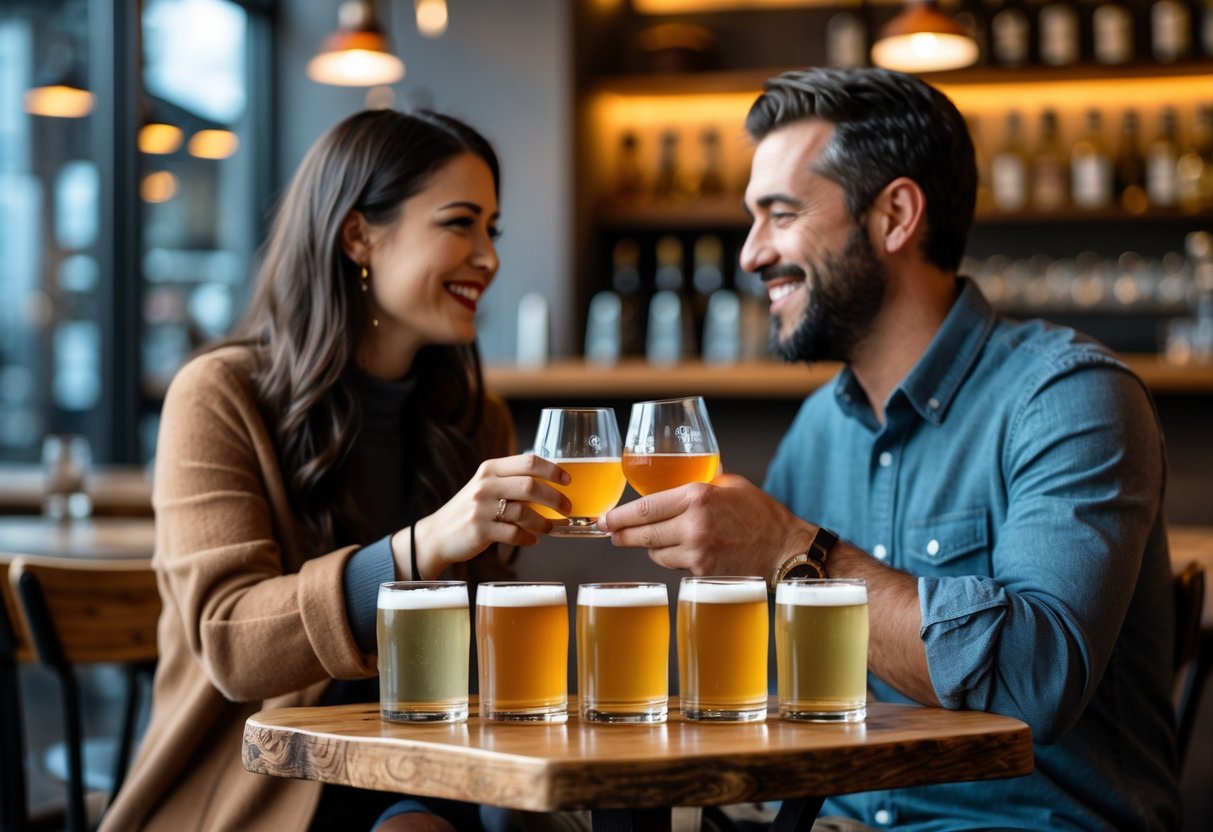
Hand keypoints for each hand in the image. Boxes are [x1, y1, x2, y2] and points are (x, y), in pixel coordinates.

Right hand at [396, 453, 571, 578]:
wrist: (438, 534)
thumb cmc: (470, 510)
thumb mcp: (486, 486)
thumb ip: (511, 480)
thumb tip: (550, 481)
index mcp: (490, 468)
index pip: (528, 461)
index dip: (552, 470)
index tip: (568, 480)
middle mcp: (485, 485)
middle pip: (530, 486)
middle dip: (555, 498)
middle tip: (567, 507)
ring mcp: (481, 508)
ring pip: (524, 512)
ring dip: (543, 522)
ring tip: (550, 528)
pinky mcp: (479, 530)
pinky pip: (513, 534)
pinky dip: (527, 538)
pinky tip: (531, 540)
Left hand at [599, 473, 809, 576]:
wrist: (785, 550)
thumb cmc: (762, 514)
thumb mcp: (732, 485)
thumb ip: (705, 480)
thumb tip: (689, 470)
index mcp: (697, 496)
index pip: (645, 508)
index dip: (619, 516)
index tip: (605, 519)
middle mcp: (693, 524)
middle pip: (643, 533)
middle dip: (622, 534)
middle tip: (611, 534)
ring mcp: (697, 551)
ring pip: (655, 552)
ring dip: (649, 547)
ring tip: (647, 540)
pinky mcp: (702, 572)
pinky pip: (673, 565)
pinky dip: (671, 558)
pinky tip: (678, 551)